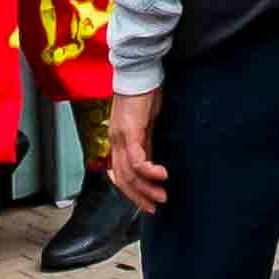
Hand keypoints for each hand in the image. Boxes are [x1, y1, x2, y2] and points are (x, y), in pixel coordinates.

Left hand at [103, 87, 166, 212]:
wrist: (139, 71)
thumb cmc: (144, 92)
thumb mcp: (146, 123)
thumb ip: (146, 142)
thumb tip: (152, 160)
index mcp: (118, 140)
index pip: (120, 174)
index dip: (132, 192)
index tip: (147, 203)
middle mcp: (116, 141)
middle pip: (122, 179)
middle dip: (139, 197)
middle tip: (154, 207)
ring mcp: (121, 138)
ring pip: (128, 174)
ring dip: (146, 188)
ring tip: (162, 196)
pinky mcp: (130, 132)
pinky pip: (137, 160)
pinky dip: (149, 171)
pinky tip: (162, 175)